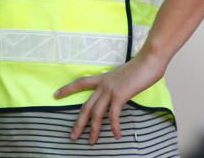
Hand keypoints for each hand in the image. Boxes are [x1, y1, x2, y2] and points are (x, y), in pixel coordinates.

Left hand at [53, 51, 167, 144]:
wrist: (148, 61)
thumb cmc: (139, 68)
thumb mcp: (121, 76)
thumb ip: (115, 84)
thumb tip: (115, 93)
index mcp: (102, 78)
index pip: (80, 83)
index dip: (67, 89)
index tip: (56, 95)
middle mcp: (102, 85)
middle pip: (86, 106)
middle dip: (78, 123)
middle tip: (72, 136)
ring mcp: (110, 90)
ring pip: (96, 113)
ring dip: (94, 129)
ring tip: (92, 142)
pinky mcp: (120, 95)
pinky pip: (114, 114)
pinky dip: (114, 126)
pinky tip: (115, 135)